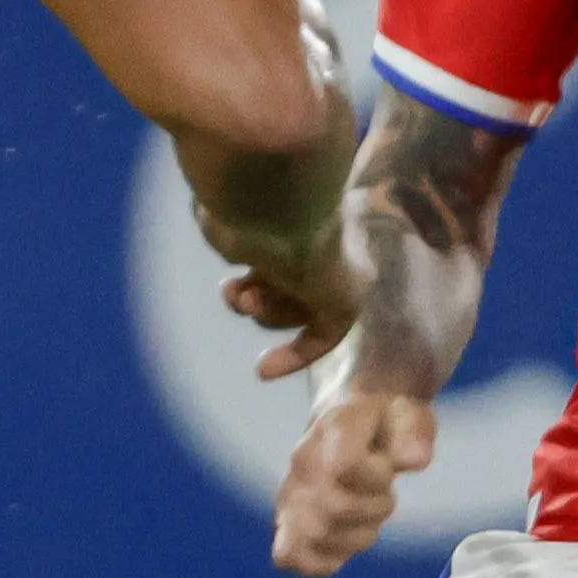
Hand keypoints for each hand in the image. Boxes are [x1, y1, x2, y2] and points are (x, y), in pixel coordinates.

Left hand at [216, 223, 369, 381]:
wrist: (276, 208)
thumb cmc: (320, 257)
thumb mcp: (344, 306)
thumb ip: (326, 333)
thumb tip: (293, 336)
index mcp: (346, 265)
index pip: (326, 319)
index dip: (298, 351)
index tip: (261, 370)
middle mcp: (313, 254)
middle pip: (291, 308)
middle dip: (271, 314)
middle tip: (255, 302)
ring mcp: (279, 245)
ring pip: (261, 295)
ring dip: (249, 305)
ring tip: (238, 293)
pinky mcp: (246, 236)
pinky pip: (240, 276)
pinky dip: (235, 290)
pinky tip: (231, 284)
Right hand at [274, 383, 439, 577]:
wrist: (349, 419)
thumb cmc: (384, 420)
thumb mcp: (411, 414)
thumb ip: (415, 434)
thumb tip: (413, 461)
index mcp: (334, 428)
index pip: (346, 465)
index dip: (377, 476)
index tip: (386, 464)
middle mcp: (304, 461)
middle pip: (336, 508)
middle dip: (374, 508)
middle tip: (383, 494)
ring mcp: (291, 494)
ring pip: (319, 537)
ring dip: (357, 535)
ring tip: (365, 512)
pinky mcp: (286, 523)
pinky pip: (291, 558)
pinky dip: (324, 559)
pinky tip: (345, 540)